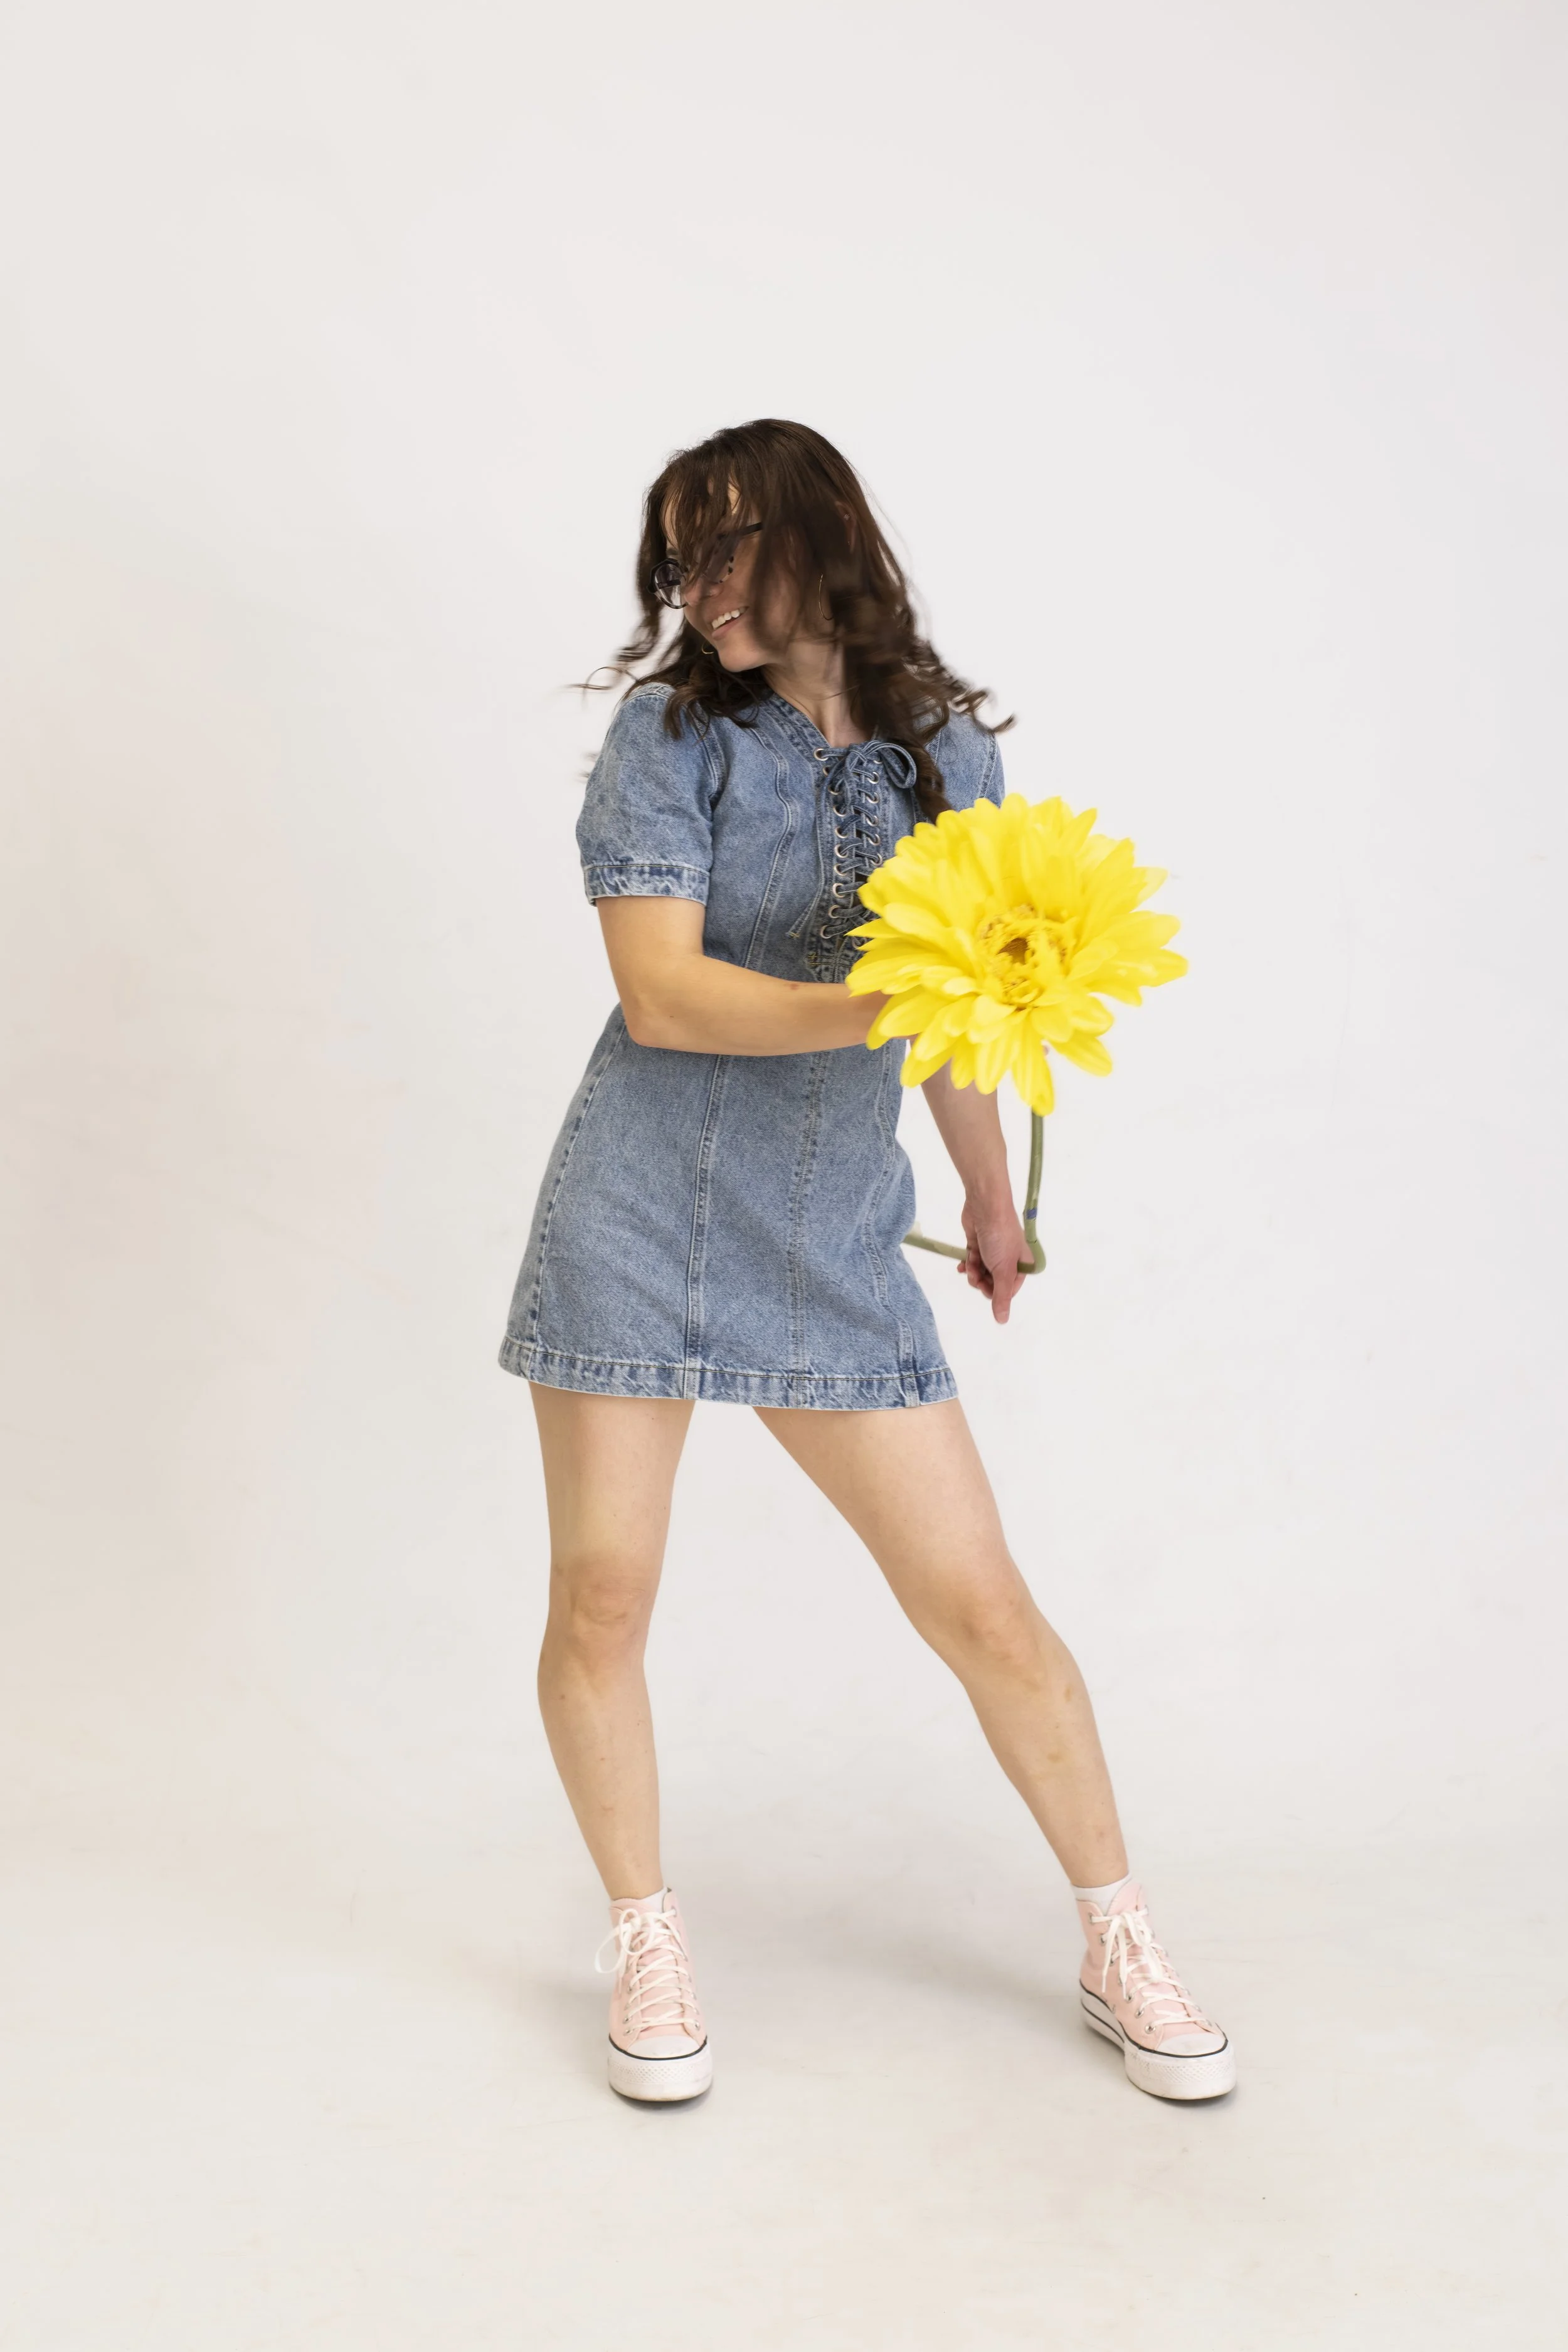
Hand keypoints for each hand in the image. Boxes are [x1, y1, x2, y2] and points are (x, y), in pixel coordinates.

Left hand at [956, 1193, 1029, 1323]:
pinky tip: (961, 1265)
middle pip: (993, 1283)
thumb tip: (1003, 1320)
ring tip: (969, 1265)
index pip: (1009, 1290)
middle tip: (976, 1275)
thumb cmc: (1000, 1238)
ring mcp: (993, 1252)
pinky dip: (967, 1264)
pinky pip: (972, 1262)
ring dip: (973, 1273)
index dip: (996, 1292)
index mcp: (1022, 1265)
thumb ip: (1001, 1296)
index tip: (986, 1287)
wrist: (985, 1207)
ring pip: (981, 1273)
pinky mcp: (978, 1245)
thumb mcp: (1003, 1270)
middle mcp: (1009, 1260)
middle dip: (982, 1282)